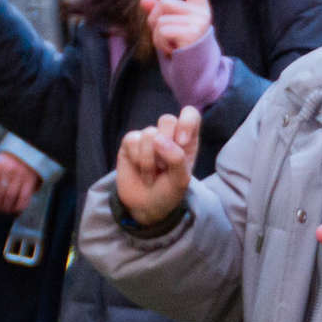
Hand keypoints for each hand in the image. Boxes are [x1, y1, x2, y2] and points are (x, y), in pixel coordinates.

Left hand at [0, 151, 41, 215]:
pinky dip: (19, 207)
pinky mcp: (30, 180)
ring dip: (5, 208)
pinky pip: (24, 197)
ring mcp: (21, 174)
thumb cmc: (11, 158)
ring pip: (10, 196)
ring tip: (2, 213)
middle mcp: (9, 168)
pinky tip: (15, 211)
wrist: (31, 147)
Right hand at [114, 105, 200, 226]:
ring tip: (151, 174)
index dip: (186, 123)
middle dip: (165, 146)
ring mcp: (148, 137)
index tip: (181, 142)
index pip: (190, 115)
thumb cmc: (168, 192)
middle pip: (167, 119)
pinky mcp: (130, 142)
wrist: (145, 207)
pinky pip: (132, 139)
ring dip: (149, 160)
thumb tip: (157, 138)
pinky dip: (136, 158)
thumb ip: (176, 158)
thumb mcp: (180, 180)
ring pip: (149, 133)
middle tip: (164, 167)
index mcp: (187, 139)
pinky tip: (139, 168)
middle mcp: (168, 134)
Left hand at [141, 0, 214, 59]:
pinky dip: (160, 43)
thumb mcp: (169, 29)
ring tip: (170, 46)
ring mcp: (198, 21)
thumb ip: (158, 14)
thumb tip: (144, 0)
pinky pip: (162, 31)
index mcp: (199, 7)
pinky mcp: (192, 33)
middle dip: (156, 19)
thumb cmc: (181, 49)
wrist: (197, 73)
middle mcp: (201, 11)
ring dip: (157, 35)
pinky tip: (172, 51)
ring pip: (160, 18)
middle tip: (167, 37)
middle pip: (164, 1)